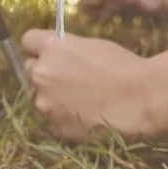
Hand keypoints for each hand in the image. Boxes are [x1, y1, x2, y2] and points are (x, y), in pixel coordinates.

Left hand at [21, 30, 154, 141]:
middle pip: (29, 69)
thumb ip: (65, 49)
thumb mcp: (89, 45)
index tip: (48, 53)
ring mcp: (45, 102)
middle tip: (66, 79)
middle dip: (44, 72)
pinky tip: (82, 116)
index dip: (38, 47)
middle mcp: (41, 72)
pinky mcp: (54, 126)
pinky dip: (60, 118)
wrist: (139, 99)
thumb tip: (57, 55)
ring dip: (50, 97)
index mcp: (51, 46)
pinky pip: (50, 119)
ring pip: (38, 96)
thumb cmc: (122, 66)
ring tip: (78, 101)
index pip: (28, 41)